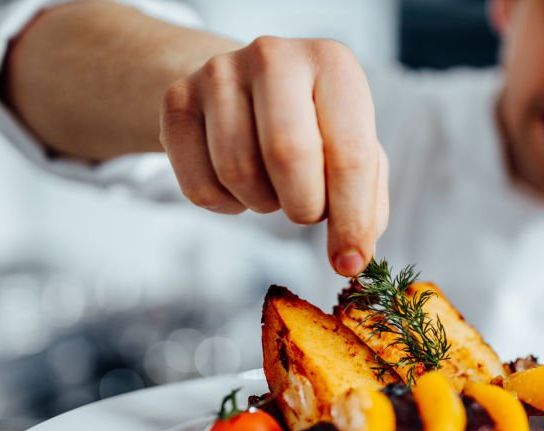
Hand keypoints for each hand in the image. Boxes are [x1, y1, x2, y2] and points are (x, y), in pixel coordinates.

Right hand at [159, 37, 388, 275]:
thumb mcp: (354, 151)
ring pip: (237, 172)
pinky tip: (239, 184)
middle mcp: (275, 56)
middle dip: (303, 206)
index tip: (349, 261)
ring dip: (263, 203)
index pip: (349, 153)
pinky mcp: (176, 100)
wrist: (245, 89)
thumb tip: (351, 258)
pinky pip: (199, 185)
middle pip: (287, 156)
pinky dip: (225, 205)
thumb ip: (366, 204)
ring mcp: (219, 73)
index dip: (351, 219)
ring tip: (274, 186)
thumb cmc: (314, 127)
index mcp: (333, 64)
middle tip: (308, 211)